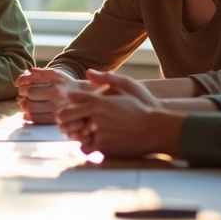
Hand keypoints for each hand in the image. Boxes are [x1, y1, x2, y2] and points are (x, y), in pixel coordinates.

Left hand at [14, 68, 82, 123]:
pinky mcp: (56, 122)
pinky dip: (29, 116)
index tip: (22, 86)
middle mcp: (56, 100)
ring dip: (24, 106)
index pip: (30, 89)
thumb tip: (19, 80)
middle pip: (29, 99)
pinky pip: (37, 120)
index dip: (22, 87)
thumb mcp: (56, 74)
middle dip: (22, 96)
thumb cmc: (67, 85)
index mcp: (55, 87)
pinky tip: (29, 112)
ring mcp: (57, 112)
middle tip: (23, 94)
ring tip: (25, 102)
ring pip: (31, 110)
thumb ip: (38, 73)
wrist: (86, 98)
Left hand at [55, 71, 172, 156]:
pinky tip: (91, 141)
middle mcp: (96, 116)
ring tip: (78, 130)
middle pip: (66, 115)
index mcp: (99, 101)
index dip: (69, 101)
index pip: (73, 98)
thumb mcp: (129, 85)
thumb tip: (88, 72)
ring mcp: (99, 133)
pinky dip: (85, 145)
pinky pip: (85, 147)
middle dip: (63, 117)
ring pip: (74, 132)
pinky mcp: (104, 147)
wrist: (156, 130)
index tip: (70, 103)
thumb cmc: (144, 105)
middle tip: (64, 119)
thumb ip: (106, 79)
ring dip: (73, 131)